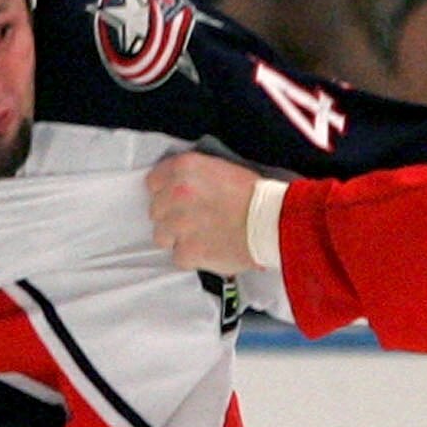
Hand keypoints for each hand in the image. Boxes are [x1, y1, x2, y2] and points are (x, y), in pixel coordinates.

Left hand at [148, 153, 261, 274]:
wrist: (272, 222)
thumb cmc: (256, 196)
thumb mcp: (221, 169)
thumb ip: (194, 177)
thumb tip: (179, 189)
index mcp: (184, 168)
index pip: (153, 183)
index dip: (166, 194)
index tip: (178, 202)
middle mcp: (176, 194)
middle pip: (156, 212)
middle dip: (172, 217)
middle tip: (196, 221)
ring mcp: (179, 224)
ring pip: (162, 236)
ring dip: (178, 238)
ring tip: (201, 238)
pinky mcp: (188, 251)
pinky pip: (179, 258)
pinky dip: (192, 258)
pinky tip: (210, 250)